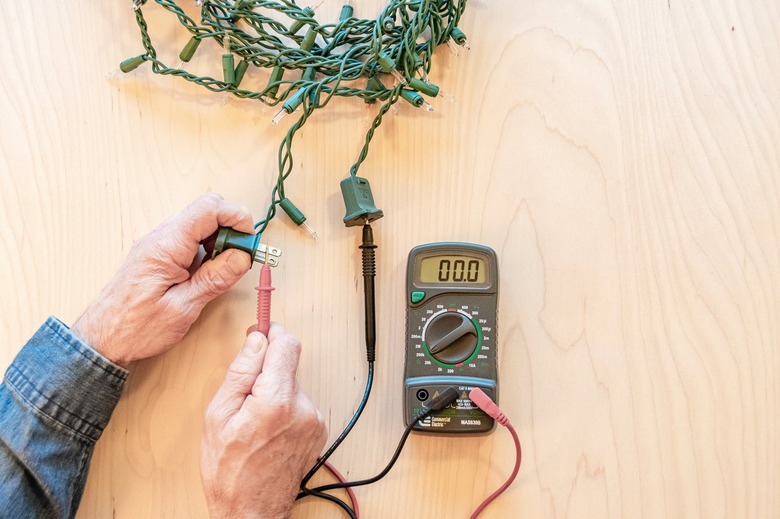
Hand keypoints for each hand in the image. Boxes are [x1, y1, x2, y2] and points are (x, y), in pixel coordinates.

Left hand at [71, 193, 254, 365]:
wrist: (102, 339)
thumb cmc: (135, 328)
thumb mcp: (183, 308)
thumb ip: (215, 278)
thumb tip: (242, 256)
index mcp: (165, 246)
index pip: (208, 209)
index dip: (236, 217)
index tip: (250, 241)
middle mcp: (160, 237)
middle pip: (206, 210)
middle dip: (231, 228)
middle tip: (241, 257)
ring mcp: (158, 243)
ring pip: (199, 223)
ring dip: (220, 238)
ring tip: (224, 269)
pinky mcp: (158, 252)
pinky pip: (189, 237)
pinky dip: (206, 247)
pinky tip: (208, 271)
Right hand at [201, 324, 326, 518]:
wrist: (251, 512)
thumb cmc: (228, 471)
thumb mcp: (218, 416)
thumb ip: (241, 372)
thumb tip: (256, 340)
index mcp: (276, 401)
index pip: (287, 344)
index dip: (272, 333)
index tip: (259, 332)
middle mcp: (302, 408)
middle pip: (288, 365)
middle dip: (265, 371)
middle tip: (243, 396)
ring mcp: (314, 420)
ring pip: (292, 385)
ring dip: (273, 392)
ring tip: (253, 420)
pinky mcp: (318, 430)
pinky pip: (299, 403)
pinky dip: (284, 407)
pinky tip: (267, 430)